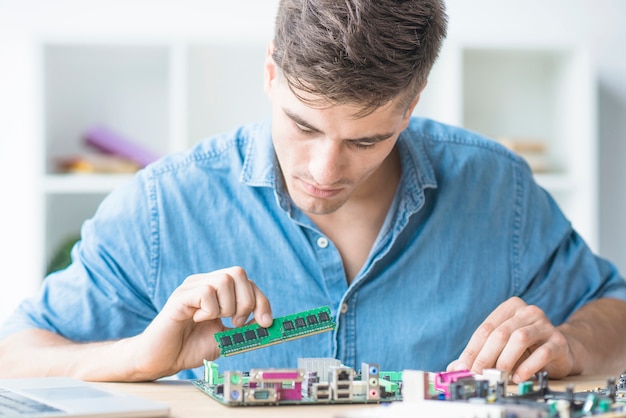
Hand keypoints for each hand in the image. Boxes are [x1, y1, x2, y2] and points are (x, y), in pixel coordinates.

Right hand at [127, 266, 272, 379]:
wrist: (163, 360)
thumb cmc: (190, 347)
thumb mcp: (226, 338)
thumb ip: (245, 329)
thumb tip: (268, 323)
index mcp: (217, 290)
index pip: (247, 282)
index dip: (261, 300)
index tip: (266, 322)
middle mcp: (204, 282)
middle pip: (238, 273)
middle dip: (246, 301)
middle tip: (235, 323)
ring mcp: (191, 287)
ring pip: (224, 280)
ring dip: (227, 307)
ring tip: (214, 321)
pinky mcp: (180, 297)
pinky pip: (206, 292)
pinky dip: (210, 310)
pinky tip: (197, 319)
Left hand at [446, 297, 573, 382]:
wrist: (562, 351)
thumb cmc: (526, 347)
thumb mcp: (501, 347)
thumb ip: (480, 354)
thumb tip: (454, 368)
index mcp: (510, 307)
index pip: (485, 329)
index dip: (472, 350)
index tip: (463, 368)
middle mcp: (528, 311)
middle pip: (500, 333)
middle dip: (485, 357)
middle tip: (478, 374)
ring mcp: (545, 324)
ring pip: (519, 338)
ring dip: (505, 360)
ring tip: (499, 375)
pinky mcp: (558, 341)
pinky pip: (541, 353)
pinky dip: (526, 367)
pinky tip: (518, 377)